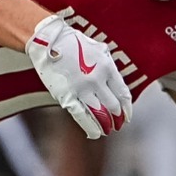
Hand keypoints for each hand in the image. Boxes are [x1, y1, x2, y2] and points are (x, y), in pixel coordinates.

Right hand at [26, 14, 131, 139]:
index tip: (127, 115)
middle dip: (117, 119)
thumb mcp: (98, 49)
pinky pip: (82, 117)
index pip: (123, 93)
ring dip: (106, 125)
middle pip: (113, 106)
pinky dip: (90, 128)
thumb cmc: (72, 42)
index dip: (127, 108)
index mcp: (107, 67)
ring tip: (108, 130)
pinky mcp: (66, 96)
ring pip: (100, 114)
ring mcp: (82, 89)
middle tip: (118, 124)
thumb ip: (108, 66)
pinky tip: (95, 133)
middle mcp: (97, 79)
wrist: (48, 41)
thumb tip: (115, 82)